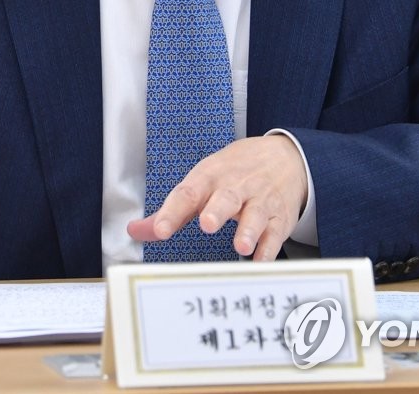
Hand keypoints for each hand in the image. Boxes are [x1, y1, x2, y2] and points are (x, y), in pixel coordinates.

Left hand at [126, 135, 306, 260]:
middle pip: (225, 197)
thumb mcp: (203, 180)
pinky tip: (260, 261)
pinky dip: (268, 248)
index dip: (172, 211)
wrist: (283, 157)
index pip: (188, 192)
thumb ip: (172, 209)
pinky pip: (275, 234)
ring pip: (255, 214)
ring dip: (248, 230)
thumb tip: (135, 231)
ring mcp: (260, 201)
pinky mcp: (279, 218)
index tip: (160, 230)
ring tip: (241, 245)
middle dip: (216, 210)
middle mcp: (236, 186)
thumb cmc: (235, 172)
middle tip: (206, 224)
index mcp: (210, 176)